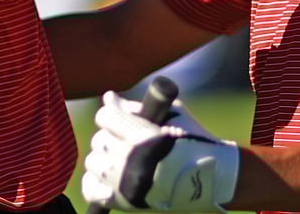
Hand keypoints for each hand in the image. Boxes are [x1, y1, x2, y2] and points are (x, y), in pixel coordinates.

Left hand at [83, 91, 238, 212]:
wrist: (207, 178)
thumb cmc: (192, 140)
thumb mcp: (170, 114)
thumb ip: (136, 107)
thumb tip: (108, 98)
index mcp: (141, 136)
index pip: (106, 116)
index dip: (111, 112)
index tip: (118, 115)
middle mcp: (128, 160)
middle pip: (99, 139)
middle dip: (110, 135)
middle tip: (124, 138)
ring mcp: (123, 183)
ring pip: (93, 162)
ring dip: (103, 157)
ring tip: (119, 157)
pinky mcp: (122, 201)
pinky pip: (91, 189)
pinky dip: (94, 181)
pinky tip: (105, 176)